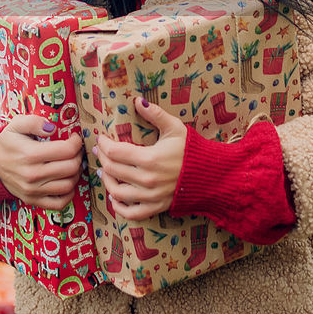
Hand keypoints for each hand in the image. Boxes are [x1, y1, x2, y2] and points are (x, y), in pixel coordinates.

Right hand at [0, 115, 84, 210]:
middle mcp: (33, 175)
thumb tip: (52, 128)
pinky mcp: (32, 200)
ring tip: (71, 164)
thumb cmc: (6, 143)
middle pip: (71, 168)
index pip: (67, 150)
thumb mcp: (17, 125)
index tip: (74, 138)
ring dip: (76, 174)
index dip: (76, 142)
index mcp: (30, 154)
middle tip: (74, 150)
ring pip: (68, 185)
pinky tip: (66, 182)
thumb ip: (35, 122)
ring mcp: (33, 190)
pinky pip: (59, 204)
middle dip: (78, 156)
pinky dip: (68, 194)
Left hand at [95, 97, 187, 219]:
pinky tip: (114, 196)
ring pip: (117, 192)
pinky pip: (131, 213)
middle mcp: (147, 180)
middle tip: (101, 151)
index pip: (115, 152)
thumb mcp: (175, 128)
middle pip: (112, 170)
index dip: (104, 144)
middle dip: (103, 159)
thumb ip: (155, 114)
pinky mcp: (156, 207)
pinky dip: (118, 207)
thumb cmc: (192, 150)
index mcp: (150, 159)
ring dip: (107, 181)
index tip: (101, 138)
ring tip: (105, 171)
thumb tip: (137, 101)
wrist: (212, 175)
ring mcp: (151, 196)